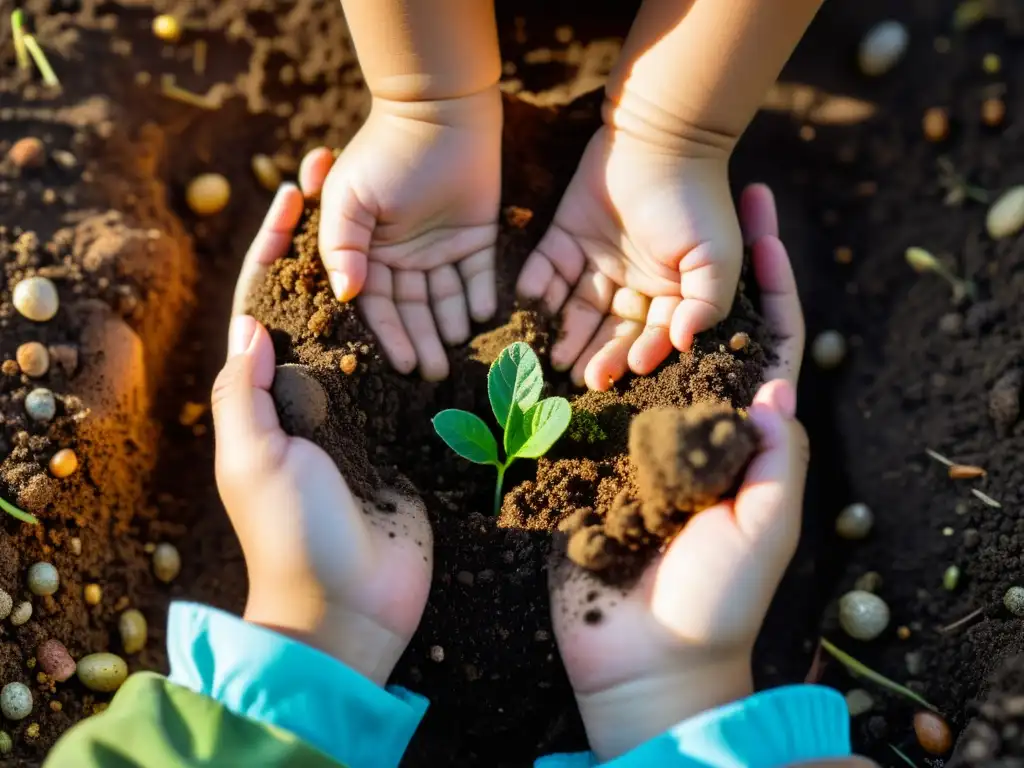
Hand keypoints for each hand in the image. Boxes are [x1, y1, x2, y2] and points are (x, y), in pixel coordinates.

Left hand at [215, 179, 431, 684]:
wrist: (352, 605)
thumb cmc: (292, 534)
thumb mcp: (254, 462)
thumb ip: (247, 393)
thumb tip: (251, 320)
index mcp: (268, 396)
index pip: (263, 305)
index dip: (273, 248)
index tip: (295, 191)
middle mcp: (313, 395)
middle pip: (321, 306)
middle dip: (335, 248)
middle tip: (357, 186)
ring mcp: (363, 414)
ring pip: (374, 332)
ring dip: (388, 282)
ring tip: (412, 227)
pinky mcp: (405, 437)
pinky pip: (415, 378)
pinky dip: (428, 338)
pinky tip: (449, 298)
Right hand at [317, 88, 501, 380]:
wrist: (440, 110)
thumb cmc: (386, 153)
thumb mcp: (349, 197)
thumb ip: (340, 246)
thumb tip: (345, 295)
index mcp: (367, 251)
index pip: (377, 303)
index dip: (388, 334)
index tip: (401, 364)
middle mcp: (403, 257)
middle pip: (413, 309)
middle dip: (423, 341)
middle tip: (435, 375)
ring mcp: (440, 249)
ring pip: (446, 299)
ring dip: (451, 326)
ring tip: (457, 352)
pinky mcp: (476, 238)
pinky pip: (479, 276)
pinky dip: (482, 296)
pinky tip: (483, 316)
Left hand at [516, 122, 741, 390]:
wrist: (661, 135)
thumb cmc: (696, 199)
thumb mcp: (716, 256)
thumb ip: (706, 304)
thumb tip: (686, 343)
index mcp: (670, 293)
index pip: (652, 334)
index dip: (640, 354)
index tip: (628, 370)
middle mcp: (632, 283)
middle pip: (610, 329)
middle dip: (597, 354)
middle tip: (582, 378)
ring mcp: (597, 262)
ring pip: (576, 309)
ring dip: (564, 333)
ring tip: (552, 358)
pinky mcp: (564, 238)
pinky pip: (547, 271)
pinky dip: (537, 290)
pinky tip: (532, 308)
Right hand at [549, 184, 806, 758]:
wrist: (642, 664)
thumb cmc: (717, 602)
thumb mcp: (764, 530)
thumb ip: (774, 463)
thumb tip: (781, 386)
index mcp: (746, 438)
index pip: (768, 344)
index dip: (772, 282)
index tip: (762, 220)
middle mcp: (692, 426)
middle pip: (697, 331)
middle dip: (692, 269)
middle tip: (680, 204)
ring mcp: (637, 439)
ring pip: (634, 352)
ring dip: (625, 300)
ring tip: (610, 236)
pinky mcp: (587, 461)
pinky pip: (580, 397)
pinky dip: (571, 352)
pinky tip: (555, 306)